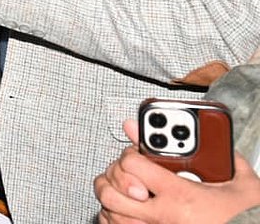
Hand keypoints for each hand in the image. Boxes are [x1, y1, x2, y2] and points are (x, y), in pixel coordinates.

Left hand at [95, 119, 259, 223]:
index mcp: (181, 196)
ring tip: (123, 188)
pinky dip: (114, 217)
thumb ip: (221, 156)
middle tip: (125, 171)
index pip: (132, 164)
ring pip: (109, 211)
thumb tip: (208, 136)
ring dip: (112, 196)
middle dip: (112, 175)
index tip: (137, 153)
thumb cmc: (243, 218)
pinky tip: (125, 209)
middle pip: (110, 191)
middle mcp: (163, 217)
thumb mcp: (241, 184)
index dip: (130, 153)